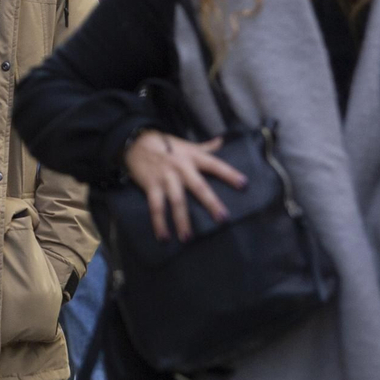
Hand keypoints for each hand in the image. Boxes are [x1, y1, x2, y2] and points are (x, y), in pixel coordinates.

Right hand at [124, 130, 248, 242]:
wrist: (135, 143)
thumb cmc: (164, 145)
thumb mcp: (186, 145)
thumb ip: (205, 147)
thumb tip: (222, 141)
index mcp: (192, 157)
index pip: (214, 165)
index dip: (229, 174)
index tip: (243, 184)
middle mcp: (180, 167)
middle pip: (198, 186)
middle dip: (210, 203)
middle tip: (222, 218)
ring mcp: (165, 177)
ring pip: (176, 201)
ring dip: (182, 220)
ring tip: (188, 237)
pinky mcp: (151, 186)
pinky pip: (156, 207)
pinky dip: (159, 223)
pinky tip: (164, 237)